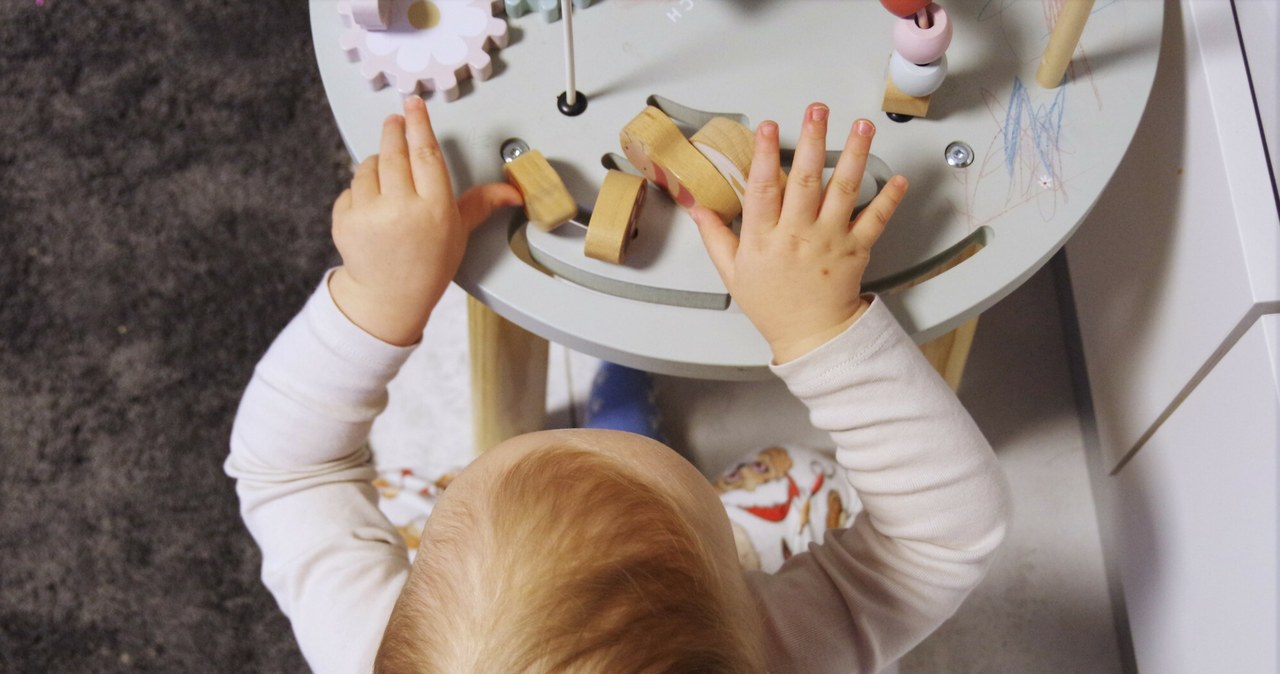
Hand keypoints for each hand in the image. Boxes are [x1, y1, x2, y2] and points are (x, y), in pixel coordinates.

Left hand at [329, 96, 521, 345]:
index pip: (426, 154)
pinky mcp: (344, 220)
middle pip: (394, 151)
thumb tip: (513, 191)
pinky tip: (373, 206)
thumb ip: (481, 203)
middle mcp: (401, 209)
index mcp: (434, 209)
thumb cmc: (427, 264)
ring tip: (388, 182)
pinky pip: (351, 188)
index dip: (419, 124)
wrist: (390, 296)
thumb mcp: (458, 232)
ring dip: (376, 165)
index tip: (414, 104)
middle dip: (393, 130)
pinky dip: (360, 190)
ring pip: (368, 166)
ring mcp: (369, 215)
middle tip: (395, 120)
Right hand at [691, 103, 907, 363]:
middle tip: (817, 110)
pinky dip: (889, 199)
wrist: (810, 335)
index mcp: (764, 239)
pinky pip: (876, 221)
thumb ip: (715, 235)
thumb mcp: (733, 272)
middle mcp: (798, 235)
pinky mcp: (856, 250)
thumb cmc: (771, 304)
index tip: (768, 127)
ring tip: (862, 127)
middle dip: (813, 140)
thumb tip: (696, 205)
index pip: (762, 190)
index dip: (765, 156)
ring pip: (844, 192)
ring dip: (855, 156)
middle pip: (806, 181)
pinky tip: (898, 178)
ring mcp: (830, 241)